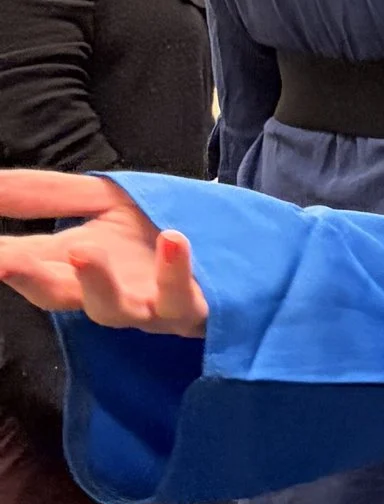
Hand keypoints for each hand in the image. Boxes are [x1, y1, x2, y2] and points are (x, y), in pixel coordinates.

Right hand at [0, 169, 206, 335]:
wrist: (240, 244)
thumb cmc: (161, 225)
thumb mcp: (103, 200)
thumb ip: (44, 194)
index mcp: (76, 265)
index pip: (25, 263)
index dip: (4, 260)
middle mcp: (106, 291)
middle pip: (58, 294)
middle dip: (28, 279)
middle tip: (2, 263)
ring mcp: (148, 305)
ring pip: (114, 308)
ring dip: (95, 282)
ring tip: (83, 251)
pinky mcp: (194, 309)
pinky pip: (181, 298)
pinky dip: (174, 271)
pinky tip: (171, 239)